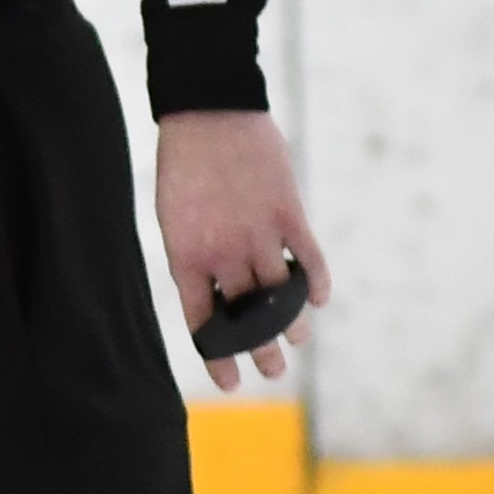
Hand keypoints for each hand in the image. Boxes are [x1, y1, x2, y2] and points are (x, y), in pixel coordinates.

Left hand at [155, 108, 329, 384]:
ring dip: (290, 325)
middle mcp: (223, 253)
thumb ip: (196, 258)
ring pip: (281, 297)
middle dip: (262, 351)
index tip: (233, 383)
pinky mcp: (288, 211)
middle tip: (273, 372)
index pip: (205, 324)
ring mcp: (258, 233)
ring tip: (296, 340)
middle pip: (249, 319)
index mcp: (186, 257)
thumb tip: (217, 295)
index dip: (220, 358)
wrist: (208, 110)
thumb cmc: (184, 165)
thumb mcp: (174, 219)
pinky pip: (308, 259)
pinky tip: (318, 300)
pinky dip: (316, 283)